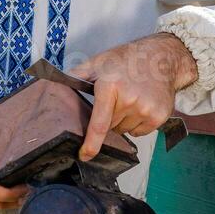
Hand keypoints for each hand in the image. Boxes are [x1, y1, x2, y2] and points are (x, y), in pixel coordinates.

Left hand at [69, 32, 197, 160]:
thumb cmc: (127, 60)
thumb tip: (52, 84)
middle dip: (109, 119)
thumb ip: (76, 75)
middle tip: (116, 99)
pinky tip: (141, 105)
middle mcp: (129, 99)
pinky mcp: (159, 116)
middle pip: (111, 128)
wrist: (162, 57)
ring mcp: (146, 109)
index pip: (99, 124)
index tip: (85, 156)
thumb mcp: (98, 62)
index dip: (91, 144)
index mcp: (109, 87)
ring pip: (125, 131)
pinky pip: (140, 132)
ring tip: (130, 99)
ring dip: (124, 121)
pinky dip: (138, 123)